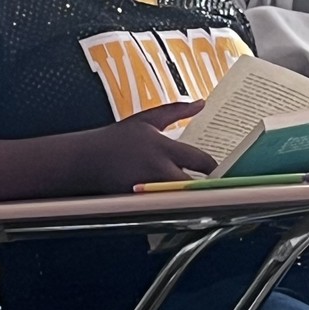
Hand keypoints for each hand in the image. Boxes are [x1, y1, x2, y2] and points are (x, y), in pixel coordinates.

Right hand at [83, 101, 215, 193]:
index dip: (215, 166)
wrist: (86, 160)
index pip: (200, 160)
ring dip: (192, 198)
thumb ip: (176, 111)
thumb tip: (202, 102)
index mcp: (163, 147)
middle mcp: (158, 169)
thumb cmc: (116, 139)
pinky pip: (165, 207)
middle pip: (194, 185)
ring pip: (181, 199)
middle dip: (207, 187)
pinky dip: (175, 206)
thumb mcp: (146, 119)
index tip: (222, 168)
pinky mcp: (140, 202)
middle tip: (218, 187)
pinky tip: (181, 204)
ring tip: (202, 195)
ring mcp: (149, 189)